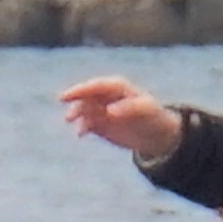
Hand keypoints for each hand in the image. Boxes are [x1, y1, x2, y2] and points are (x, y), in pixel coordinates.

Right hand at [57, 76, 180, 157]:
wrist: (157, 135)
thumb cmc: (154, 117)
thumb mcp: (146, 110)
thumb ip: (128, 108)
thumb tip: (109, 111)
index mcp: (117, 87)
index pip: (96, 85)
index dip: (81, 89)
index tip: (68, 96)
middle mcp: (106, 97)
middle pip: (86, 95)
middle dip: (75, 99)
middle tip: (64, 106)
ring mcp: (101, 111)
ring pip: (84, 110)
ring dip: (76, 114)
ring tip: (72, 123)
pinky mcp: (100, 125)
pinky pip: (87, 124)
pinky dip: (82, 127)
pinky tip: (81, 134)